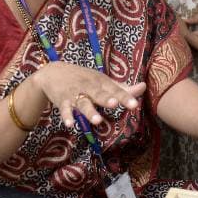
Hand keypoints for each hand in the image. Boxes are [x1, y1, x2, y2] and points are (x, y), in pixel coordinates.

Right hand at [32, 62, 146, 128]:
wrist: (53, 72)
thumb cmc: (83, 79)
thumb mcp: (102, 81)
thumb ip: (122, 88)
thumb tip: (144, 87)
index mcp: (100, 82)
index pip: (115, 90)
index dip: (124, 97)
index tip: (134, 104)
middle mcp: (88, 87)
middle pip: (98, 93)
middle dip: (106, 98)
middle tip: (114, 104)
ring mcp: (75, 94)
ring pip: (83, 103)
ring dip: (89, 112)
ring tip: (97, 121)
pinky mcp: (62, 101)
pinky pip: (64, 110)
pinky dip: (67, 116)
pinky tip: (70, 124)